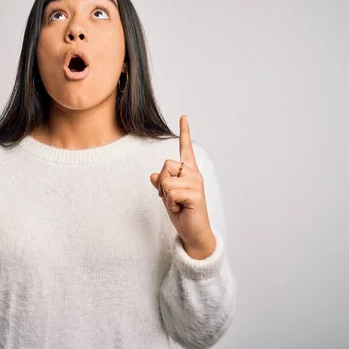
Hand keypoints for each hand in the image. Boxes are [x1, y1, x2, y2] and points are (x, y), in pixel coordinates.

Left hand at [149, 115, 215, 258]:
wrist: (193, 232)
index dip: (185, 132)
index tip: (183, 116)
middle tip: (170, 197)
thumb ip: (162, 184)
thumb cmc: (182, 213)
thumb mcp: (167, 196)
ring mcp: (196, 183)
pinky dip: (170, 203)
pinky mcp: (195, 194)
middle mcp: (194, 174)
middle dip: (162, 182)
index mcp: (188, 172)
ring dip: (165, 195)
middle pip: (166, 165)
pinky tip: (180, 208)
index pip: (185, 149)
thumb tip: (153, 175)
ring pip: (166, 180)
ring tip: (177, 204)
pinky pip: (170, 192)